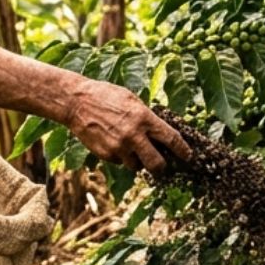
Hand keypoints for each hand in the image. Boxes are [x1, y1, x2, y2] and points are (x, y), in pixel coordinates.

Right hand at [59, 80, 190, 171]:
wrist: (76, 102)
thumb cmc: (106, 96)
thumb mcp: (132, 100)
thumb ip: (147, 117)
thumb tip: (160, 133)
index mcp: (144, 118)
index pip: (171, 139)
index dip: (183, 150)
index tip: (188, 156)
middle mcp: (134, 135)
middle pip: (157, 164)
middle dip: (162, 168)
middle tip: (162, 166)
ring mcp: (119, 147)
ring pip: (137, 166)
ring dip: (137, 160)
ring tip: (130, 146)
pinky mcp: (106, 154)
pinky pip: (120, 162)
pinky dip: (121, 156)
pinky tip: (113, 142)